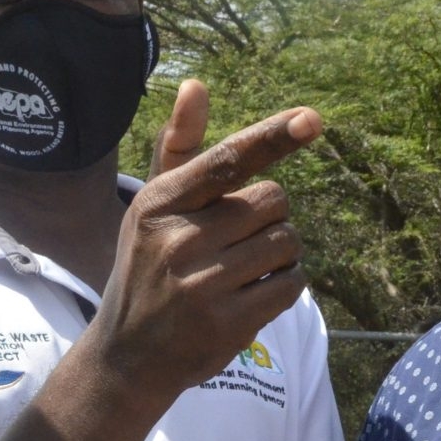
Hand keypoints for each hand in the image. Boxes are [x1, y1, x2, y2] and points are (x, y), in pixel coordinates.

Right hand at [86, 81, 320, 408]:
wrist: (128, 356)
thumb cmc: (148, 267)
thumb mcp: (152, 208)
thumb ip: (180, 149)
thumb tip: (196, 84)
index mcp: (159, 203)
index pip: (227, 161)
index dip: (273, 138)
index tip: (312, 119)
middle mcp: (178, 241)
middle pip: (273, 201)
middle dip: (270, 216)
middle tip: (239, 240)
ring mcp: (203, 285)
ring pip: (287, 242)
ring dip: (280, 253)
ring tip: (243, 270)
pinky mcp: (227, 323)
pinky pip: (291, 284)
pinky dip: (284, 285)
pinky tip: (252, 295)